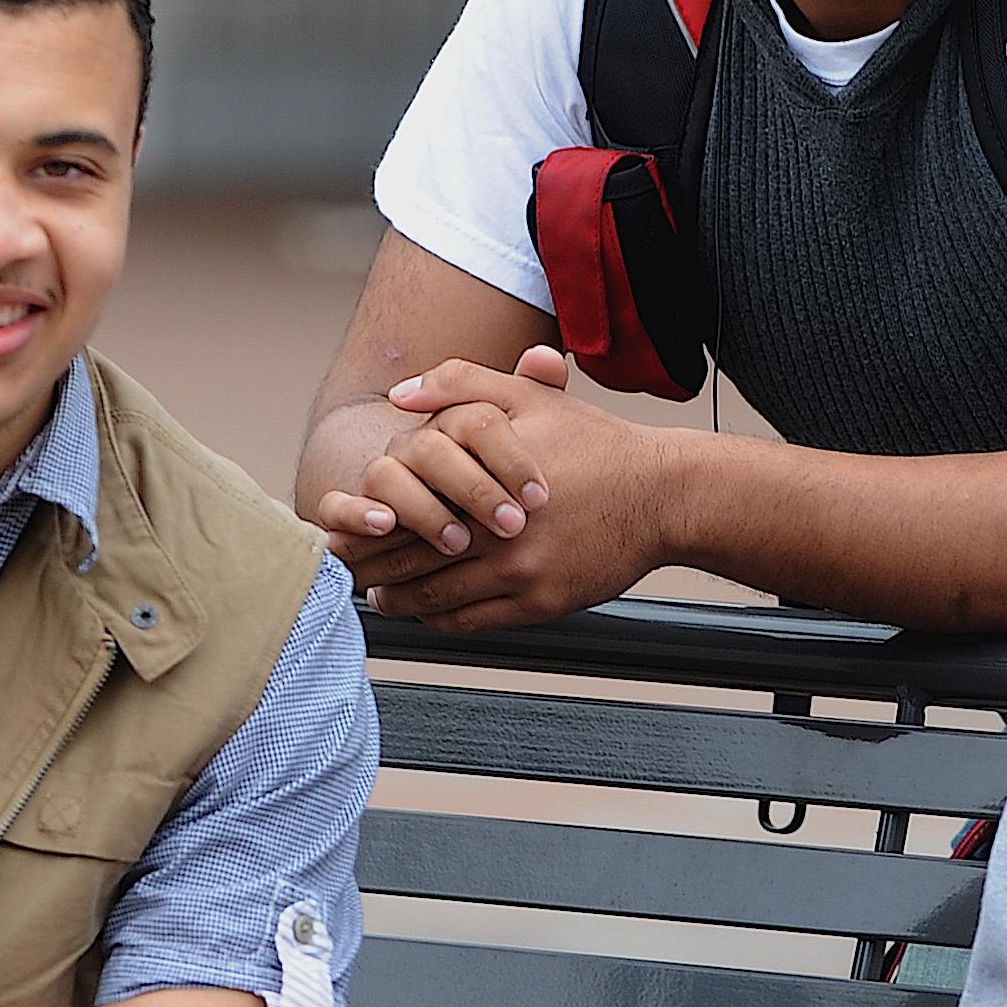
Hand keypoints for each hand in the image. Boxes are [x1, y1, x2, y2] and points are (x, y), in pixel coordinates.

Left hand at [336, 349, 681, 631]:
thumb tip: (401, 396)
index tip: (341, 531)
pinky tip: (427, 612)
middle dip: (372, 568)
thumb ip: (461, 384)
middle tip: (344, 572)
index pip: (404, 512)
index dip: (366, 526)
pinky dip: (441, 620)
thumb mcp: (530, 398)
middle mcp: (499, 534)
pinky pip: (473, 621)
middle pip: (411, 560)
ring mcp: (520, 575)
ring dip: (401, 601)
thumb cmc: (598, 445)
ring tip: (380, 596)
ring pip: (437, 599)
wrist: (664, 495)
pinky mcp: (541, 605)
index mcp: (484, 482)